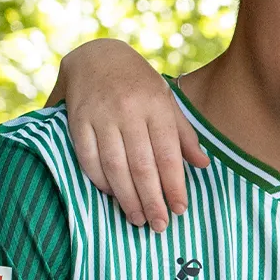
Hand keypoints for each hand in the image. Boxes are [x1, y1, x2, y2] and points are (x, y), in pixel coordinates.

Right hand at [51, 39, 207, 230]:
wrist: (96, 54)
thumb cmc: (139, 83)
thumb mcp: (167, 100)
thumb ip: (184, 133)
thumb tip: (203, 164)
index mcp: (156, 105)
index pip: (168, 153)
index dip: (174, 184)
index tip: (181, 209)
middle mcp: (129, 111)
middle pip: (142, 165)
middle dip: (152, 199)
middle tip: (160, 225)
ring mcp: (100, 116)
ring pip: (115, 166)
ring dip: (127, 197)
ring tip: (138, 219)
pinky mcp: (76, 121)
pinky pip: (88, 158)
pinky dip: (100, 181)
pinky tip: (112, 196)